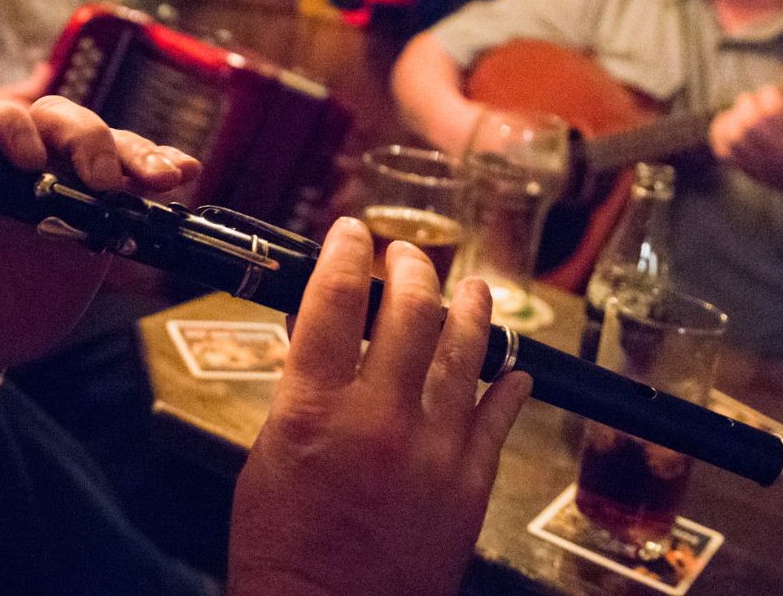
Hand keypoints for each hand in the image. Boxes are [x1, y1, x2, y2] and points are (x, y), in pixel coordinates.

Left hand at [0, 95, 198, 382]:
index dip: (10, 128)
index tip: (26, 161)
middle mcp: (25, 162)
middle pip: (58, 123)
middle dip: (87, 139)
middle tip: (103, 179)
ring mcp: (67, 183)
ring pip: (104, 146)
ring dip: (135, 154)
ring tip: (162, 177)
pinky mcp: (102, 211)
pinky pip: (133, 182)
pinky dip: (159, 170)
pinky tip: (183, 172)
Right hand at [228, 219, 529, 595]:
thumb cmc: (283, 548)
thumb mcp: (267, 453)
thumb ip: (299, 388)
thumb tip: (318, 330)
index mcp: (315, 408)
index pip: (337, 299)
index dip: (347, 252)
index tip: (352, 233)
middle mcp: (379, 419)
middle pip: (412, 311)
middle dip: (411, 268)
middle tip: (408, 256)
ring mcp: (433, 450)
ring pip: (467, 352)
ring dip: (470, 310)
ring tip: (471, 287)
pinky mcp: (468, 485)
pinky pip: (498, 418)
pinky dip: (508, 385)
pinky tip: (514, 369)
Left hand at [707, 57, 782, 201]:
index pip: (772, 106)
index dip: (770, 95)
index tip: (774, 95)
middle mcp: (780, 152)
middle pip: (749, 120)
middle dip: (748, 104)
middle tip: (756, 104)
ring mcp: (763, 164)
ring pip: (733, 136)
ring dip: (732, 118)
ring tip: (740, 113)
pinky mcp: (750, 172)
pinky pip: (724, 153)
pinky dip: (719, 137)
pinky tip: (725, 126)